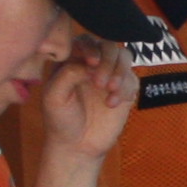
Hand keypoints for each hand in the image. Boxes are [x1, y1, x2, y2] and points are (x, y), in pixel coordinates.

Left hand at [31, 39, 133, 165]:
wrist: (76, 145)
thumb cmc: (60, 119)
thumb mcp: (54, 96)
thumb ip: (68, 74)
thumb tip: (91, 64)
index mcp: (72, 60)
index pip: (86, 41)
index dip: (91, 47)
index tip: (91, 63)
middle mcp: (93, 64)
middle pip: (108, 45)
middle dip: (107, 61)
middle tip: (99, 83)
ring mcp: (110, 75)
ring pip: (124, 56)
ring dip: (119, 71)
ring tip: (109, 90)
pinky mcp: (125, 90)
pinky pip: (132, 79)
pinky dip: (124, 89)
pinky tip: (111, 104)